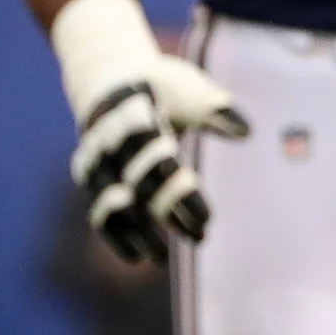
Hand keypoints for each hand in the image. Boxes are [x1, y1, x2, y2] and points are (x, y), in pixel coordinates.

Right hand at [51, 0, 249, 263]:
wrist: (110, 76)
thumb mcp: (188, 88)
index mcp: (134, 117)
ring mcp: (94, 164)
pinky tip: (138, 255)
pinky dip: (115, 235)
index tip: (207, 219)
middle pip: (138, 185)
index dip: (181, 192)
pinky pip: (98, 212)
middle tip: (199, 236)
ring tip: (162, 258)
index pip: (158, 160)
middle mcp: (108, 144)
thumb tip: (246, 131)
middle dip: (168, 212)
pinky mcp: (89, 180)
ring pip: (113, 205)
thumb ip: (214, 109)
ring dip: (138, 232)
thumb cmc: (161, 84)